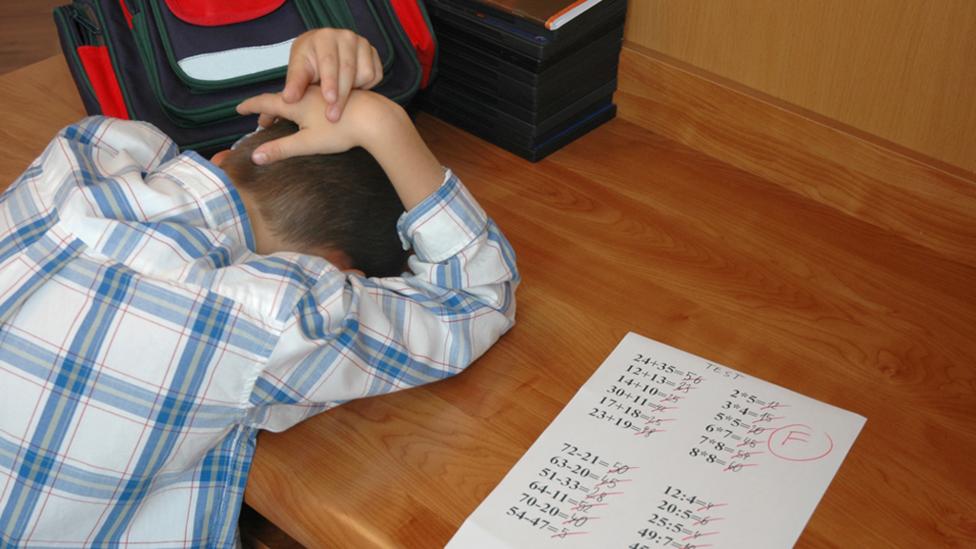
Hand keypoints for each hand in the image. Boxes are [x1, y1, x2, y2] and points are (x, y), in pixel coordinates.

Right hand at [237, 86, 393, 163]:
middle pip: (280, 100)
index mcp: (295, 103)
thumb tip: (255, 157)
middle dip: (268, 111)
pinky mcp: (336, 97)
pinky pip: (311, 100)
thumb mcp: (306, 143)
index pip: (265, 102)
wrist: (374, 118)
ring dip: (285, 110)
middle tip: (261, 123)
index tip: (239, 109)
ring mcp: (322, 94)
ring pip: (297, 100)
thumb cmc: (340, 132)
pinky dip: (302, 108)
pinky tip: (309, 118)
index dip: (251, 106)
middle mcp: (306, 94)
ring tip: (283, 121)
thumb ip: (280, 149)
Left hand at [281, 29, 382, 121]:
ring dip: (354, 91)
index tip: (329, 100)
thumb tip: (288, 99)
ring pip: (365, 73)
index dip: (330, 81)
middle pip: (348, 69)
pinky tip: (353, 89)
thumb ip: (295, 84)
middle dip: (342, 94)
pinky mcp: (374, 54)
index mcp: (324, 37)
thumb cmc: (309, 63)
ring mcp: (363, 44)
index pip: (329, 61)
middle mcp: (346, 36)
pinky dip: (365, 87)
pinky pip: (375, 76)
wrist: (324, 53)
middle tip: (333, 116)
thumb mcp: (299, 71)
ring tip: (340, 99)